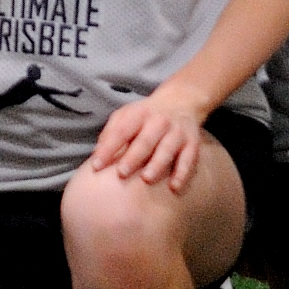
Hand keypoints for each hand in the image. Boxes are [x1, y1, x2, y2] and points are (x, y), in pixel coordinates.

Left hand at [88, 92, 205, 188]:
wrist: (181, 101)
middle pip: (145, 140)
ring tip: (147, 179)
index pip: (121, 131)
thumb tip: (96, 155)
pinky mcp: (192, 143)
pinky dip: (182, 173)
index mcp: (139, 114)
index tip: (96, 165)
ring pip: (167, 149)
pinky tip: (174, 187)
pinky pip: (189, 159)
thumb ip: (111, 132)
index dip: (108, 148)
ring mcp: (177, 132)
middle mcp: (159, 121)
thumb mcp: (126, 114)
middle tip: (121, 173)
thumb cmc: (145, 114)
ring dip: (157, 164)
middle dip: (133, 157)